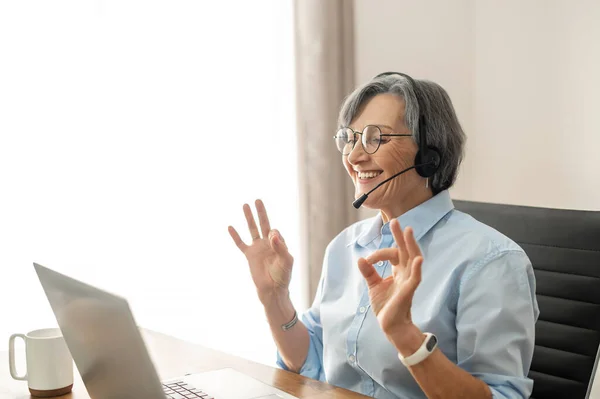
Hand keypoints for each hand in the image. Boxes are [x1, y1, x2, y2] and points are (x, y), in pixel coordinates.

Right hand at [228, 199, 292, 303]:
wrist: (272, 290)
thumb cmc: (283, 277)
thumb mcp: (286, 261)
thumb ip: (281, 247)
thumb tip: (273, 233)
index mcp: (279, 244)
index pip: (275, 232)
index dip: (274, 235)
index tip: (272, 241)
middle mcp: (268, 244)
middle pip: (264, 224)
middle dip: (261, 212)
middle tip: (257, 200)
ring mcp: (258, 249)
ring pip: (252, 229)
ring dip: (249, 218)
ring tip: (245, 205)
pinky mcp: (249, 256)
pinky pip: (240, 243)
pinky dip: (235, 236)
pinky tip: (230, 227)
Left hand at [357, 219, 422, 337]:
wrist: (390, 325)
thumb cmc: (385, 306)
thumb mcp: (374, 286)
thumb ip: (369, 272)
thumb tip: (360, 258)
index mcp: (398, 271)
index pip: (392, 254)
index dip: (379, 254)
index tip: (367, 260)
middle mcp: (405, 273)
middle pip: (405, 250)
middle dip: (400, 236)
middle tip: (395, 221)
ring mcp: (408, 281)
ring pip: (412, 258)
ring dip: (410, 245)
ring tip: (408, 231)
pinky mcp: (409, 291)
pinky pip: (415, 278)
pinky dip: (416, 268)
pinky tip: (417, 258)